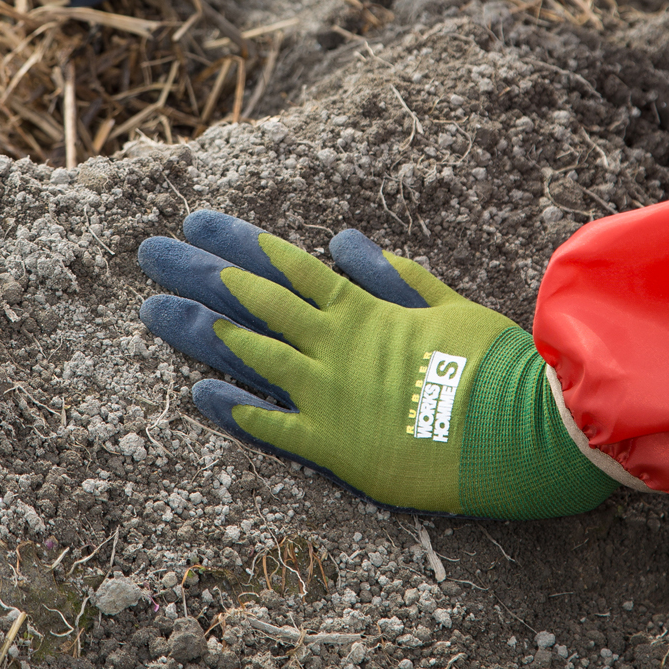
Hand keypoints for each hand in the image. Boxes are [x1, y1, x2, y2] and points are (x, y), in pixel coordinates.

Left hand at [137, 211, 617, 517]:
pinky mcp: (333, 445)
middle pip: (252, 300)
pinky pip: (271, 425)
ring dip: (199, 330)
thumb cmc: (489, 363)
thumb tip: (346, 243)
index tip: (198, 223)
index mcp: (360, 309)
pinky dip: (234, 408)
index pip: (286, 266)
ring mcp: (327, 393)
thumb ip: (393, 276)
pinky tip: (197, 393)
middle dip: (199, 273)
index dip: (238, 242)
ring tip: (155, 309)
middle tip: (152, 253)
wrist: (517, 430)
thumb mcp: (445, 305)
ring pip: (249, 353)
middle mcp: (333, 345)